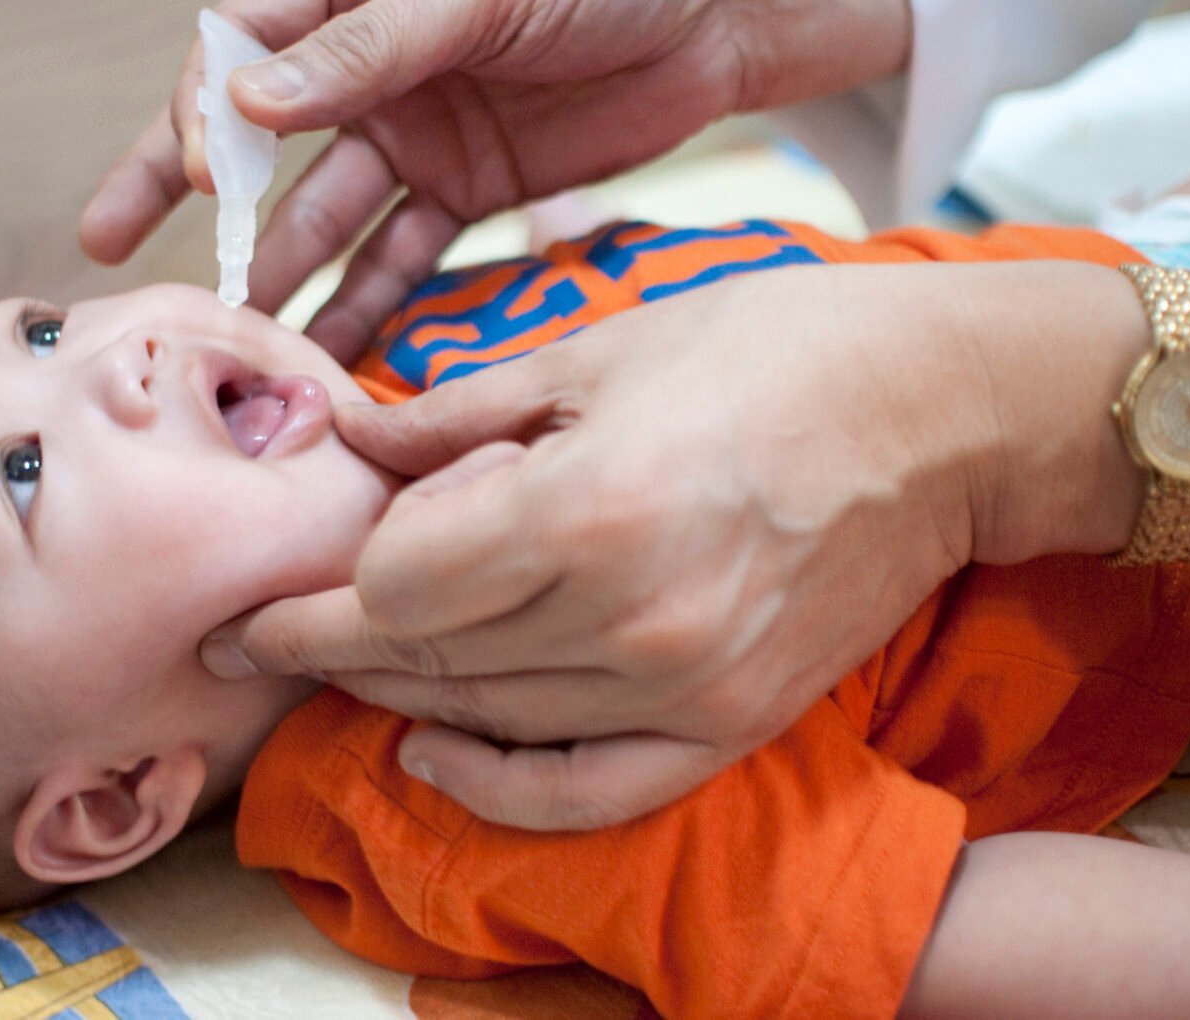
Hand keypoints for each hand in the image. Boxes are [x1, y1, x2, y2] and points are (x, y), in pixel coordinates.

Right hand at [79, 0, 910, 361]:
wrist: (714, 19)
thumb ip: (363, 49)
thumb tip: (246, 101)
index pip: (239, 50)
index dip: (204, 114)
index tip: (203, 178)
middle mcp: (369, 74)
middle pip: (258, 143)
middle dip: (191, 195)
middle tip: (118, 250)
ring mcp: (418, 138)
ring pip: (330, 216)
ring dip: (287, 275)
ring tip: (244, 340)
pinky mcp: (470, 194)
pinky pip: (406, 256)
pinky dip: (373, 304)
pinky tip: (336, 353)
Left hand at [202, 263, 1047, 829]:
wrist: (938, 413)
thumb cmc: (774, 350)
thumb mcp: (598, 349)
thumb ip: (460, 415)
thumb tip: (355, 442)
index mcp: (585, 506)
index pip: (393, 587)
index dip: (308, 599)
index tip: (251, 604)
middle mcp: (628, 616)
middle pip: (425, 659)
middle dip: (324, 652)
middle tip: (258, 640)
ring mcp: (685, 684)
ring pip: (488, 718)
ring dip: (393, 698)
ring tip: (336, 669)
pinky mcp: (731, 721)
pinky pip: (588, 786)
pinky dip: (498, 787)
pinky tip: (432, 756)